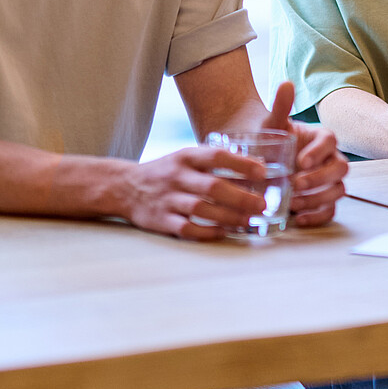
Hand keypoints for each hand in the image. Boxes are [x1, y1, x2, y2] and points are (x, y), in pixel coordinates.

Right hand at [118, 147, 266, 240]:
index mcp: (186, 157)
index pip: (217, 156)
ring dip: (228, 217)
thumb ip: (215, 162)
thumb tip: (257, 168)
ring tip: (248, 221)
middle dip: (241, 197)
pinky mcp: (160, 220)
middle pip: (212, 186)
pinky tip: (223, 232)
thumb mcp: (186, 158)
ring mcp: (168, 199)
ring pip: (201, 209)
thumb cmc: (166, 172)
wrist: (125, 187)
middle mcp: (177, 177)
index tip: (263, 172)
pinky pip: (186, 228)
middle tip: (262, 205)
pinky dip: (207, 232)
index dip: (241, 163)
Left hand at [262, 82, 345, 227]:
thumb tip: (286, 84)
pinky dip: (317, 216)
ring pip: (339, 191)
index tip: (300, 161)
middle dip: (320, 178)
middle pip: (341, 169)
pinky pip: (330, 211)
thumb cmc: (270, 143)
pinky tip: (298, 218)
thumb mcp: (271, 127)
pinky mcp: (323, 202)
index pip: (330, 142)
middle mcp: (330, 160)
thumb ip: (280, 107)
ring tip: (292, 202)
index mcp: (321, 138)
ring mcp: (329, 182)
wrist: (262, 166)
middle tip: (295, 184)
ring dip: (318, 198)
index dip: (319, 152)